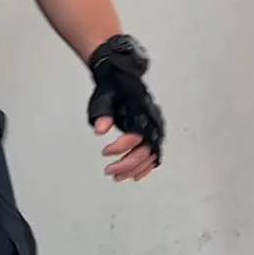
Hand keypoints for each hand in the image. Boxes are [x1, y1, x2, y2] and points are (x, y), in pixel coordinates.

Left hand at [86, 36, 163, 182]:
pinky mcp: (152, 133)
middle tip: (109, 171)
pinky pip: (153, 155)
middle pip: (144, 152)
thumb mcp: (103, 100)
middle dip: (127, 165)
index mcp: (140, 115)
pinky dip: (145, 167)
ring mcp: (154, 129)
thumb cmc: (113, 89)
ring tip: (118, 177)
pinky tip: (135, 175)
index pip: (134, 138)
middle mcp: (151, 124)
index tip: (104, 152)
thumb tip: (99, 129)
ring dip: (134, 169)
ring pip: (150, 157)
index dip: (119, 148)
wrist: (121, 78)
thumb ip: (103, 116)